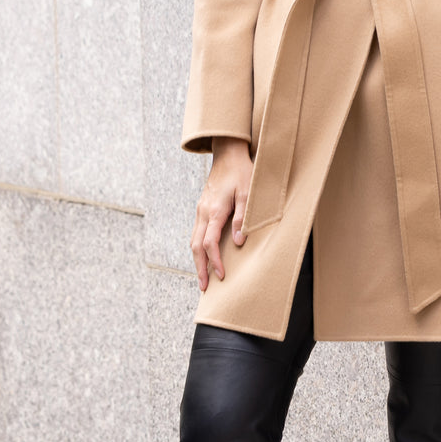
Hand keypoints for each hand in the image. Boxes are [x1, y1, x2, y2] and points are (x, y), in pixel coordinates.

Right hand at [190, 137, 252, 290]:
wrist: (228, 153)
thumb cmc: (241, 171)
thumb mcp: (247, 193)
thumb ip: (242, 217)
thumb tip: (239, 242)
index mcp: (214, 210)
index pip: (209, 243)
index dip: (214, 262)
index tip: (221, 276)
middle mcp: (203, 212)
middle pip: (195, 246)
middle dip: (199, 268)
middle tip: (203, 288)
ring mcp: (201, 209)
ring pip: (193, 240)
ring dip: (197, 260)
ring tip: (202, 276)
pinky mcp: (202, 207)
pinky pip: (196, 232)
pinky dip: (197, 248)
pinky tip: (203, 254)